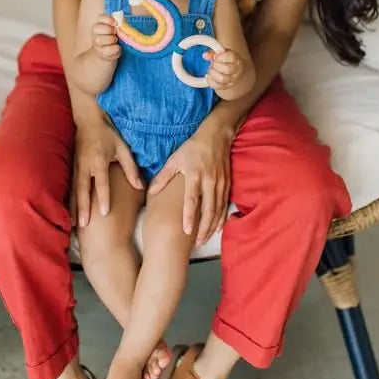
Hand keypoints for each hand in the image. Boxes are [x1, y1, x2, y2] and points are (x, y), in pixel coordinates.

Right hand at [72, 114, 142, 226]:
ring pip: (73, 191)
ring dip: (72, 207)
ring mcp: (76, 167)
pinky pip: (69, 187)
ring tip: (73, 224)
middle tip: (83, 224)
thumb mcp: (122, 148)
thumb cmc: (107, 135)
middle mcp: (85, 165)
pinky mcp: (71, 168)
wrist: (88, 121)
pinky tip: (68, 213)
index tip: (104, 212)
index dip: (103, 197)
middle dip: (83, 208)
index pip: (101, 182)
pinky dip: (68, 201)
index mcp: (99, 160)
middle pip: (83, 190)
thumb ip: (130, 168)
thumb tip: (140, 186)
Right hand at [91, 13, 120, 60]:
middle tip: (116, 33)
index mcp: (100, 23)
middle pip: (98, 28)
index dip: (108, 19)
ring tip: (116, 40)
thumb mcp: (117, 29)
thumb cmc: (114, 37)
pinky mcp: (100, 53)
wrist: (109, 52)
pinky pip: (106, 50)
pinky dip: (114, 49)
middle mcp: (95, 32)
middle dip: (109, 30)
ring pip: (99, 39)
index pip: (100, 17)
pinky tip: (118, 48)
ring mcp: (96, 43)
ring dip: (111, 39)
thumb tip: (123, 22)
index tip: (115, 22)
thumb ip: (120, 24)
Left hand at [149, 118, 233, 246]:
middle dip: (203, 228)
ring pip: (218, 210)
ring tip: (204, 239)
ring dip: (212, 226)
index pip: (192, 200)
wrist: (216, 136)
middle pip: (208, 210)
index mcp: (194, 176)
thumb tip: (150, 191)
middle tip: (197, 243)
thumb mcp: (175, 159)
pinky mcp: (227, 184)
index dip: (189, 216)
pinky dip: (221, 218)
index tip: (186, 231)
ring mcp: (220, 184)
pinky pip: (225, 205)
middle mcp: (209, 182)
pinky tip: (217, 228)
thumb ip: (163, 177)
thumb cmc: (192, 148)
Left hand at [204, 48, 244, 91]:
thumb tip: (205, 55)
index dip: (220, 57)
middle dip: (216, 65)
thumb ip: (213, 53)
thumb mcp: (221, 53)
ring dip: (213, 73)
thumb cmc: (226, 59)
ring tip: (211, 70)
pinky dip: (210, 81)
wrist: (233, 70)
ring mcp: (232, 79)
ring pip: (222, 79)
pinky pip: (217, 86)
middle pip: (227, 69)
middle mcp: (236, 70)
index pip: (231, 57)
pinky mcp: (226, 86)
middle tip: (212, 63)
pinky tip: (209, 76)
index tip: (214, 57)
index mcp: (236, 59)